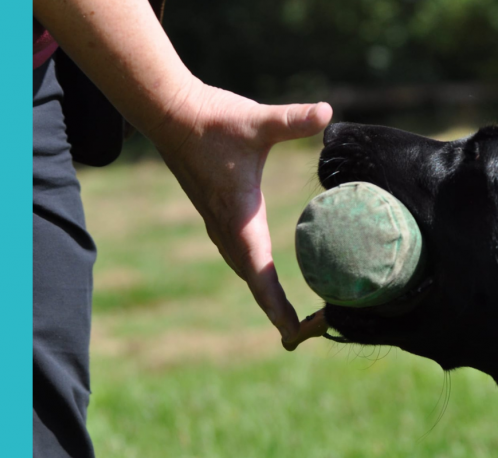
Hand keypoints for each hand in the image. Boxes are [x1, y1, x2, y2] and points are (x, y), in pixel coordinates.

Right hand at [147, 80, 331, 349]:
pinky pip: (239, 256)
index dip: (279, 308)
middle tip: (309, 333)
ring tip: (293, 318)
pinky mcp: (216, 213)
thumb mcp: (257, 121)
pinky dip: (256, 274)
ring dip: (267, 295)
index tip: (296, 335)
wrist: (170, 113)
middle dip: (279, 312)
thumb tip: (327, 111)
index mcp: (240, 219)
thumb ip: (292, 121)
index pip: (262, 277)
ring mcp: (219, 223)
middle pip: (255, 284)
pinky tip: (267, 274)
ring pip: (246, 271)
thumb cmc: (212, 120)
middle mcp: (227, 229)